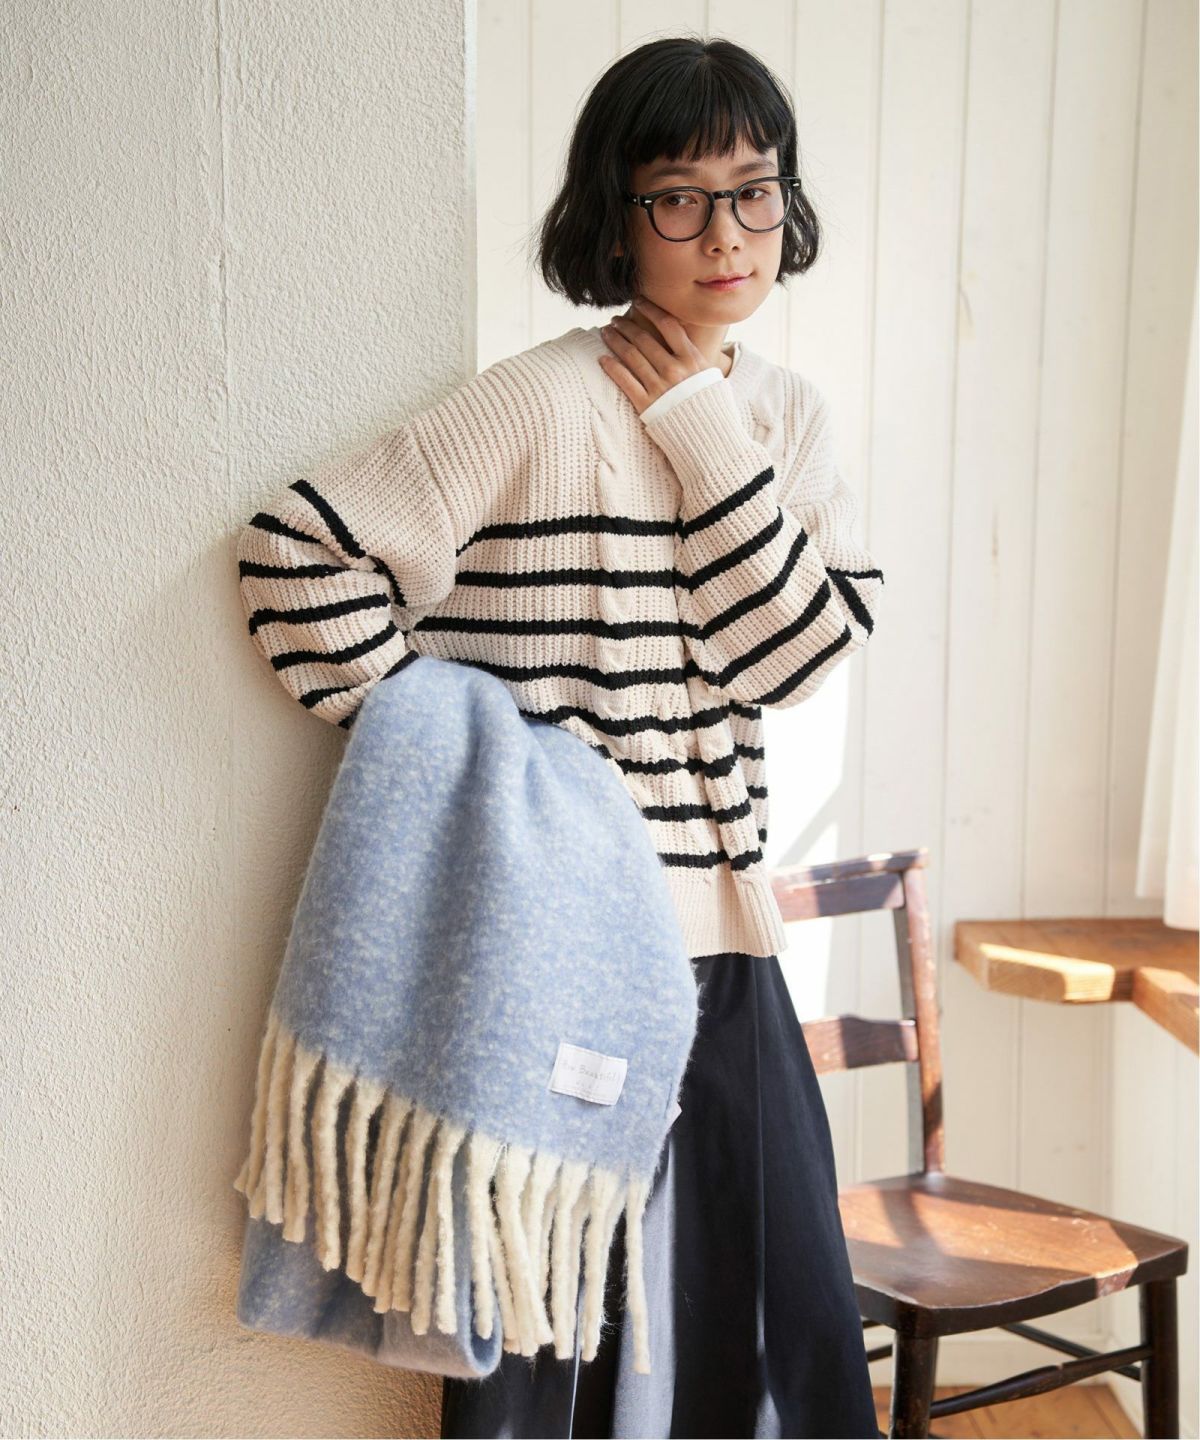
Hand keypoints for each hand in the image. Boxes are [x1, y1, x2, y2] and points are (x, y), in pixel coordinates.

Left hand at [598, 297, 713, 415]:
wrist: (710, 439)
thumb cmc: (711, 408)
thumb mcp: (710, 376)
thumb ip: (694, 357)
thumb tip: (683, 339)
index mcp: (692, 359)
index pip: (668, 324)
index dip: (650, 309)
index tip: (638, 301)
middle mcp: (675, 370)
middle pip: (644, 339)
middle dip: (626, 326)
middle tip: (615, 319)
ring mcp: (660, 387)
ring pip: (631, 356)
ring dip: (615, 341)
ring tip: (606, 333)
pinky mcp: (647, 405)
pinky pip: (625, 381)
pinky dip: (612, 367)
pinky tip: (602, 358)